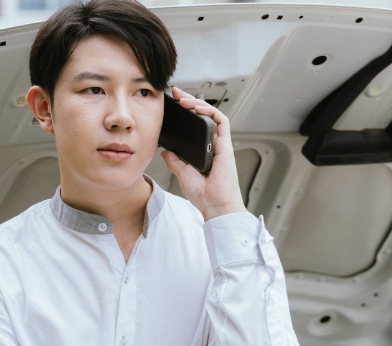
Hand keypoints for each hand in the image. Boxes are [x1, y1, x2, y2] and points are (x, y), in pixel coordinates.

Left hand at [160, 87, 248, 221]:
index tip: (172, 105)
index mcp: (204, 151)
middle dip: (190, 101)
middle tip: (176, 93)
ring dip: (198, 103)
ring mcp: (220, 144)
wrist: (215, 205)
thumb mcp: (182, 174)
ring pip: (212, 115)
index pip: (195, 126)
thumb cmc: (204, 195)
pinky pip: (221, 121)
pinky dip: (210, 112)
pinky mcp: (226, 144)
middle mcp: (213, 145)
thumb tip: (165, 151)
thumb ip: (175, 161)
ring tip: (183, 99)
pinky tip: (197, 107)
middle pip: (203, 116)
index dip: (186, 113)